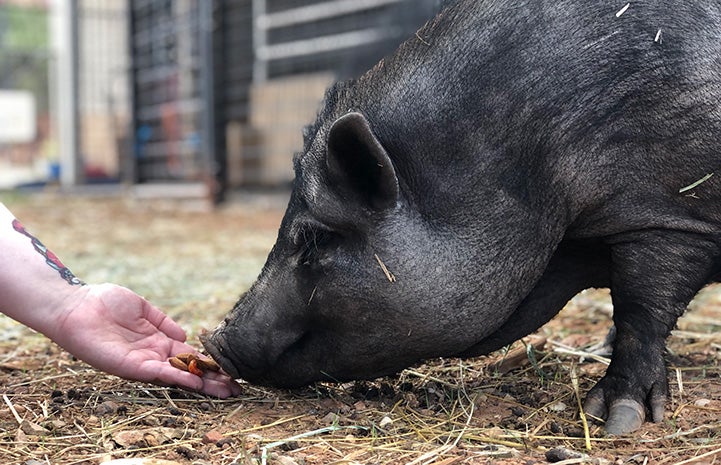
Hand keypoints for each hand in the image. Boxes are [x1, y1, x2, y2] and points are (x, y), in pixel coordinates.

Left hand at [50, 283, 240, 397]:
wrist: (76, 306)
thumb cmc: (104, 301)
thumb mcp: (142, 307)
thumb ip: (163, 321)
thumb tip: (185, 335)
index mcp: (157, 341)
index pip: (189, 355)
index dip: (209, 362)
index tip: (230, 369)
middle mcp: (153, 355)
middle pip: (189, 370)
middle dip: (212, 380)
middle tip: (237, 388)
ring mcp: (143, 362)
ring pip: (179, 376)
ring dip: (202, 385)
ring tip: (226, 391)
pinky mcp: (131, 366)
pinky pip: (159, 374)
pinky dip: (179, 378)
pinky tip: (197, 383)